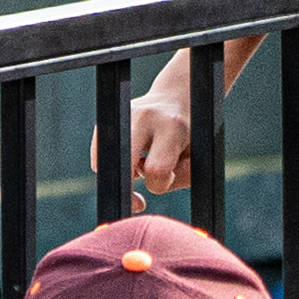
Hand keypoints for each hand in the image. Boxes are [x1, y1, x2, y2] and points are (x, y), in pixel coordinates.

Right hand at [113, 68, 193, 200]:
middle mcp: (145, 117)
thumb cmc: (191, 137)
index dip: (160, 184)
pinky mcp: (111, 117)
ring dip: (121, 173)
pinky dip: (114, 165)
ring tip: (138, 167)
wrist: (179, 97)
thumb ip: (179, 179)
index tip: (166, 180)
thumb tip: (152, 185)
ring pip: (108, 162)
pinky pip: (101, 155)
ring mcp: (124, 114)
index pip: (157, 170)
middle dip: (127, 189)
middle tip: (138, 201)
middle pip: (123, 164)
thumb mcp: (197, 158)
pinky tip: (131, 159)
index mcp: (172, 127)